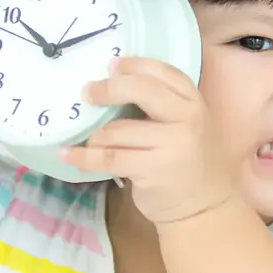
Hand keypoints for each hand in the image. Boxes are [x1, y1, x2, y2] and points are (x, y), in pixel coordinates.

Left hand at [61, 58, 235, 224]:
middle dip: (109, 89)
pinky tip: (68, 155)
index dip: (134, 65)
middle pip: (142, 90)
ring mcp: (172, 145)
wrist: (204, 207)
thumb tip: (111, 84)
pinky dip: (84, 156)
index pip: (163, 72)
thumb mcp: (185, 126)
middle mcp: (187, 119)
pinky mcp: (154, 170)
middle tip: (87, 92)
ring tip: (86, 141)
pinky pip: (109, 157)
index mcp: (194, 103)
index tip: (111, 65)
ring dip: (94, 136)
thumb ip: (162, 106)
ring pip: (118, 129)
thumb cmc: (188, 162)